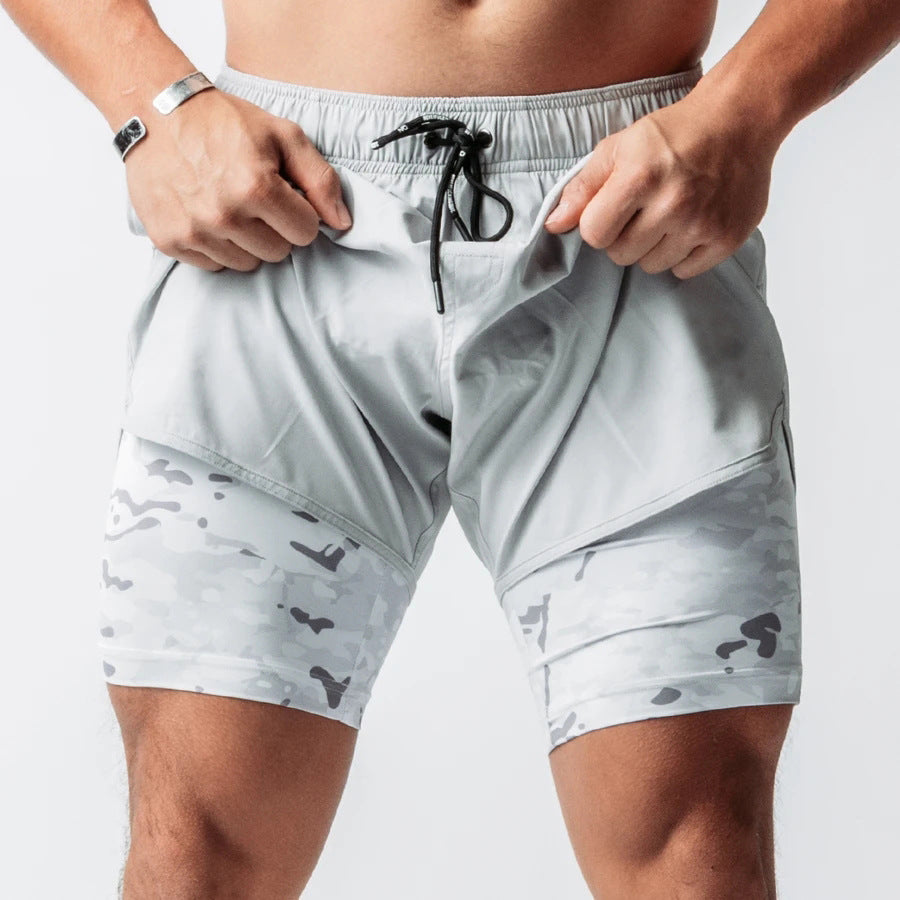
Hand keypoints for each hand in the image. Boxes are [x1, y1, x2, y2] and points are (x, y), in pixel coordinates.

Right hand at [124, 88, 351, 270]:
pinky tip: (207, 215)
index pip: (306, 233)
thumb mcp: (283, 136)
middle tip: (254, 199)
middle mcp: (224, 214)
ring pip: (248, 263)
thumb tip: (343, 223)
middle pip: (278, 252)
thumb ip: (320, 179)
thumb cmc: (225, 122)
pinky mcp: (171, 241)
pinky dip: (217, 246)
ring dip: (246, 240)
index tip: (284, 195)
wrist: (155, 112)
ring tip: (230, 205)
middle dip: (274, 228)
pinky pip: (214, 265)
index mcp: (256, 188)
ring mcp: (195, 231)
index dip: (300, 213)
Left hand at [543, 93, 777, 278]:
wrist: (741, 120)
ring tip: (669, 215)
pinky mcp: (727, 239)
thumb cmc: (675, 133)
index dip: (598, 224)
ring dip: (653, 247)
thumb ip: (583, 187)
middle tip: (644, 209)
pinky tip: (690, 225)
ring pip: (652, 266)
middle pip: (621, 255)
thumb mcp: (620, 147)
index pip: (594, 234)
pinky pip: (684, 271)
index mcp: (641, 176)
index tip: (612, 208)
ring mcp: (703, 223)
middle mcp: (674, 203)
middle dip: (624, 237)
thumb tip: (553, 225)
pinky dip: (682, 254)